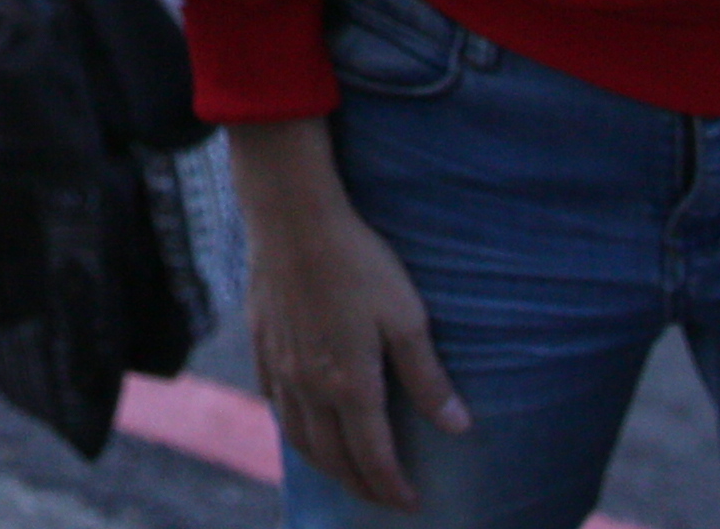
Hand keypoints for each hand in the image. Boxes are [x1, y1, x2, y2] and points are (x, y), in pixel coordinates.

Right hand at [228, 119, 462, 508]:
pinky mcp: (261, 345)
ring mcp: (281, 368)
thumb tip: (457, 426)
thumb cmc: (358, 262)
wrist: (292, 219)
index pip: (373, 458)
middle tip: (382, 499)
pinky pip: (274, 405)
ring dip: (325, 465)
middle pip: (332, 459)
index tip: (411, 505)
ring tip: (345, 474)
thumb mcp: (406, 316)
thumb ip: (427, 377)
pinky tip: (301, 424)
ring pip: (298, 439)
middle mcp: (310, 388)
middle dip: (360, 487)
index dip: (392, 489)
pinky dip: (292, 429)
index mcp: (350, 386)